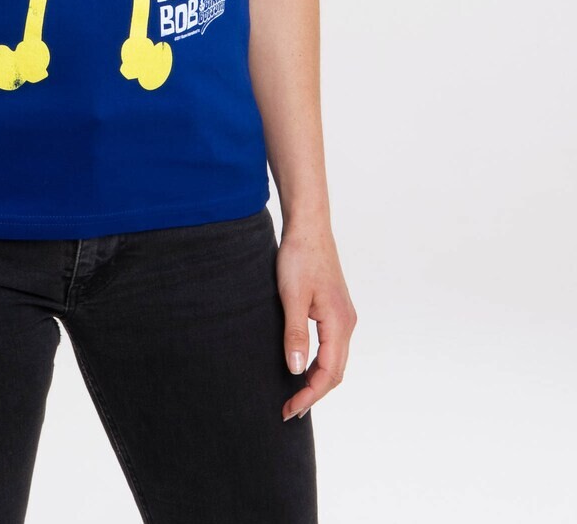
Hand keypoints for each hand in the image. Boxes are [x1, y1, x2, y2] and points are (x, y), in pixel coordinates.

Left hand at [276, 218, 356, 421]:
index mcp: (339, 323)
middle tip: (288, 409)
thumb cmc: (299, 258)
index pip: (328, 373)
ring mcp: (343, 315)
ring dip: (317, 379)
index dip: (309, 395)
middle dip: (313, 393)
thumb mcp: (292, 296)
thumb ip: (295, 334)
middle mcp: (347, 323)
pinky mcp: (336, 309)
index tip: (289, 410)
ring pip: (335, 360)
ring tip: (294, 394)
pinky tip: (303, 365)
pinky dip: (319, 363)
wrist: (308, 226)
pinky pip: (332, 346)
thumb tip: (296, 371)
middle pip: (335, 371)